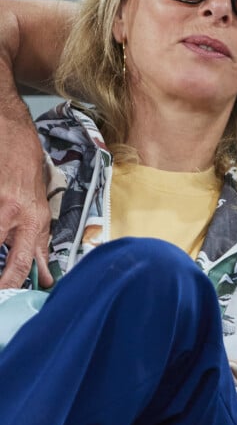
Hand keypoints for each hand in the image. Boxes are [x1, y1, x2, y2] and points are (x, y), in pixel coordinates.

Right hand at [0, 102, 51, 288]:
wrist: (8, 125)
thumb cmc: (24, 164)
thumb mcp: (39, 203)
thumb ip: (40, 242)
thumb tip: (46, 278)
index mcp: (33, 218)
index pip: (24, 265)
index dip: (10, 287)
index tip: (6, 299)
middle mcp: (13, 212)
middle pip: (5, 260)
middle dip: (1, 279)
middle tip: (3, 290)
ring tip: (1, 246)